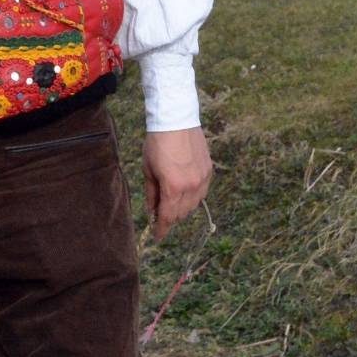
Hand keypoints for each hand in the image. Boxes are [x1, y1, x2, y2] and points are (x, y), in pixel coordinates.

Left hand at [142, 127, 211, 242]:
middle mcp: (191, 186)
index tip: (157, 236)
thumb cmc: (157, 144)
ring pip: (194, 205)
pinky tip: (183, 191)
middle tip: (159, 213)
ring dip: (182, 208)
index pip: (168, 217)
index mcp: (173, 187)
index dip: (162, 229)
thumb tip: (151, 211)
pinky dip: (193, 197)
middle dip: (170, 217)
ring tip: (170, 201)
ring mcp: (203, 179)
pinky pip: (202, 193)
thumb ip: (151, 193)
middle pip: (182, 213)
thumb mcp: (147, 169)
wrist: (176, 121)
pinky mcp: (209, 171)